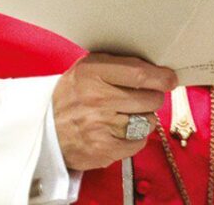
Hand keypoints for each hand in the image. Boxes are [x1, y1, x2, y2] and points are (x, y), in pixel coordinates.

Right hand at [52, 53, 177, 170]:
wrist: (44, 129)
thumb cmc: (71, 96)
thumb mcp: (85, 70)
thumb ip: (116, 65)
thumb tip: (154, 68)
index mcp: (92, 72)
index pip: (139, 73)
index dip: (161, 77)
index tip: (170, 78)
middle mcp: (97, 98)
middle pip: (149, 98)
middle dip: (153, 97)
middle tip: (144, 97)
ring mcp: (101, 125)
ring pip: (147, 121)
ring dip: (143, 118)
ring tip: (127, 115)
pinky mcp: (105, 149)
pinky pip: (139, 142)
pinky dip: (135, 137)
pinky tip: (121, 131)